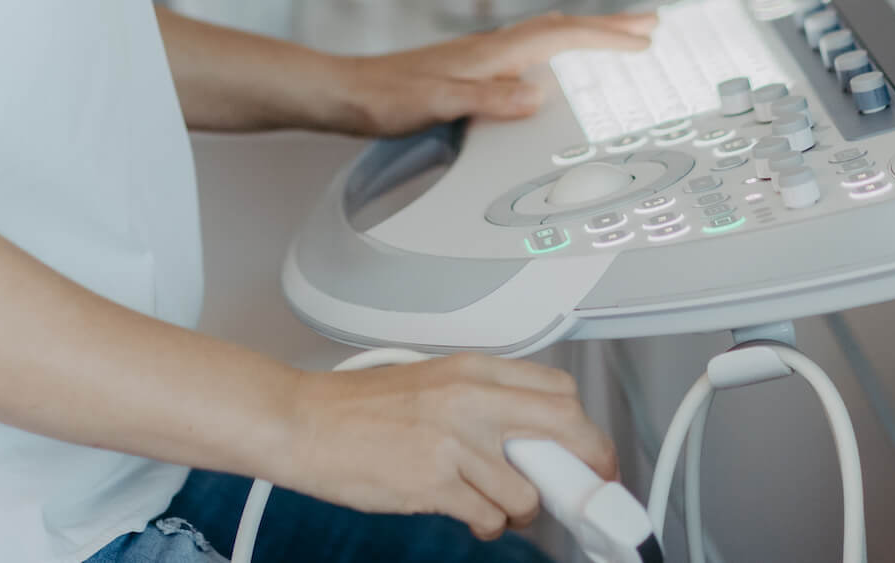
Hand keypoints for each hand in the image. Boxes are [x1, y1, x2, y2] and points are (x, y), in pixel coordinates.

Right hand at [278, 354, 620, 539]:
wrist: (304, 423)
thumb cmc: (357, 408)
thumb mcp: (431, 383)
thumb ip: (480, 401)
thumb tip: (527, 435)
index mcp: (471, 369)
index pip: (557, 390)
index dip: (585, 428)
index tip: (590, 452)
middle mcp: (470, 399)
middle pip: (564, 427)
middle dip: (584, 466)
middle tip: (580, 488)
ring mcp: (455, 442)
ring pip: (528, 490)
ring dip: (522, 510)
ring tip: (499, 507)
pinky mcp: (435, 483)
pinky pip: (490, 517)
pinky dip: (488, 525)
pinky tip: (470, 517)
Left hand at [329, 11, 656, 136]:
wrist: (344, 92)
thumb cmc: (383, 98)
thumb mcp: (436, 105)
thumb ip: (486, 100)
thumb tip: (535, 96)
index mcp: (490, 54)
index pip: (560, 38)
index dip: (604, 38)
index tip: (641, 40)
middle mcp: (489, 48)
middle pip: (561, 28)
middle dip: (607, 26)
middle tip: (650, 24)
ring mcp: (480, 56)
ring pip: (546, 35)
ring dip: (585, 32)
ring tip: (615, 34)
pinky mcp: (469, 67)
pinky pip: (529, 49)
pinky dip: (557, 46)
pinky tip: (552, 60)